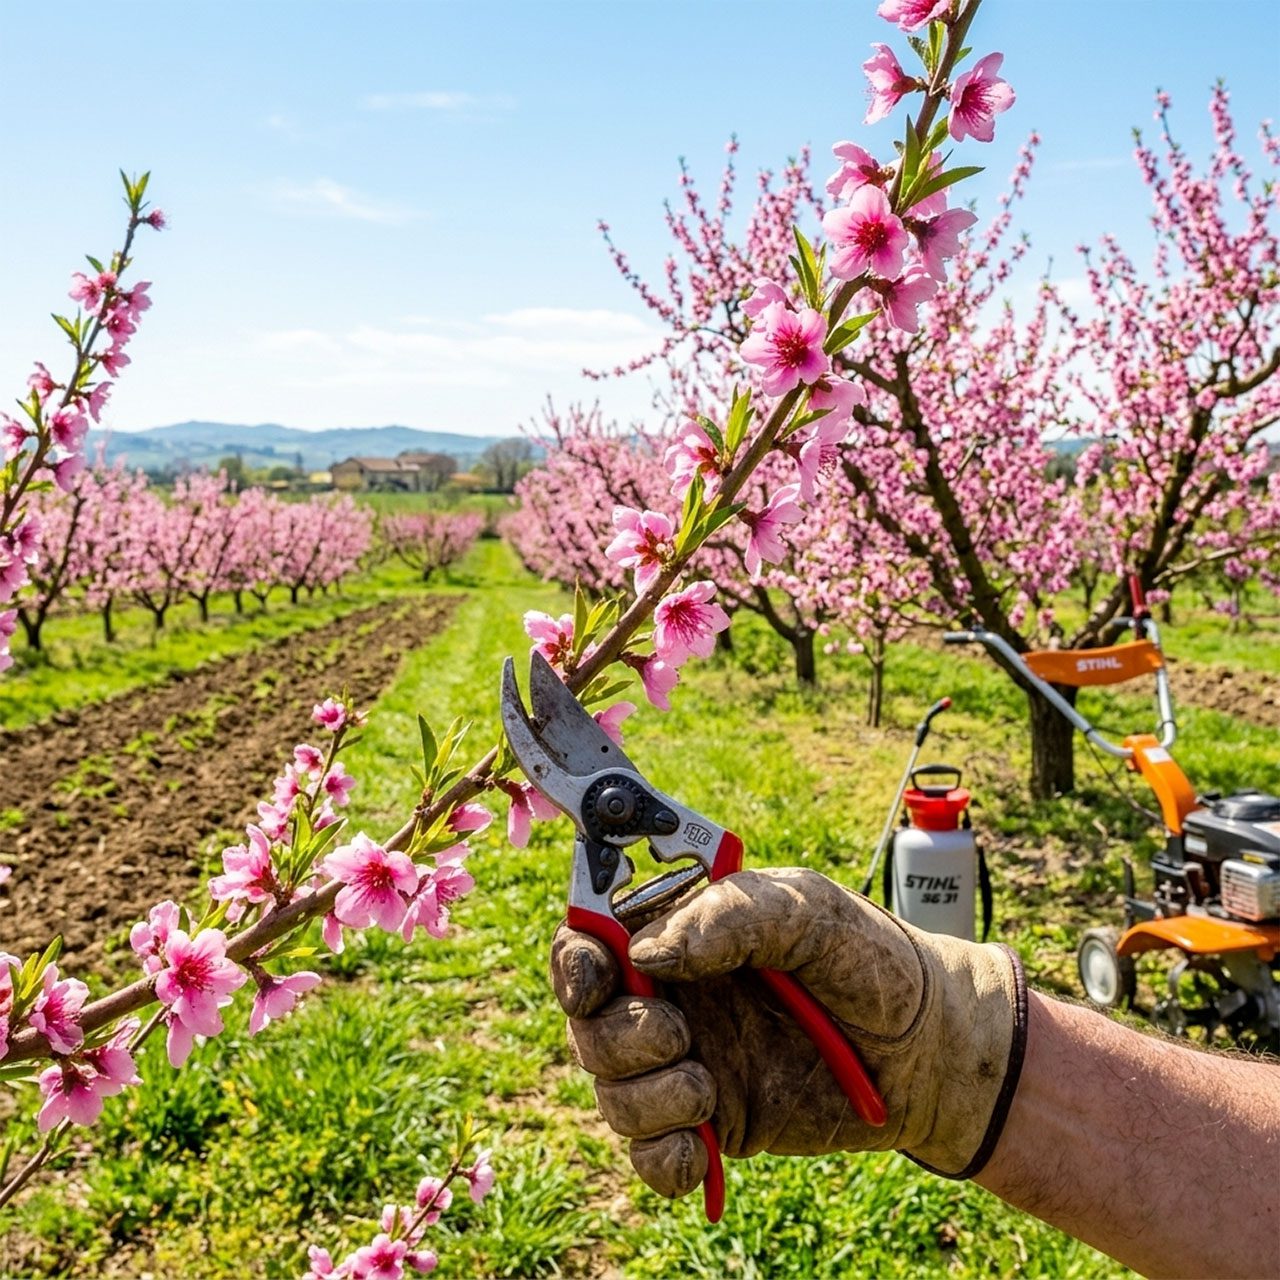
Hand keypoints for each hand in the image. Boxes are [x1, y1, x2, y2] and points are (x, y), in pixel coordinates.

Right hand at [550, 868, 1025, 1197]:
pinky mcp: (713, 1125)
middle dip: (620, 1036)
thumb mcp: (809, 911)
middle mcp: (675, 998)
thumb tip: (648, 949)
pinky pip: (649, 1156)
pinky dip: (662, 1159)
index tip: (594, 980)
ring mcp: (690, 1063)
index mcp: (684, 934)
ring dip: (645, 1097)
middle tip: (680, 1034)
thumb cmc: (871, 960)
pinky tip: (701, 1147)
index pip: (592, 941)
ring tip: (708, 1089)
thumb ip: (731, 915)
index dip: (574, 961)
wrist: (931, 1052)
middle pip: (589, 1023)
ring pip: (611, 1092)